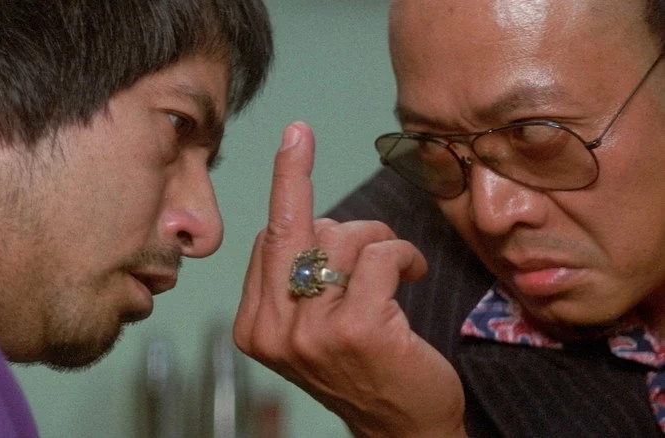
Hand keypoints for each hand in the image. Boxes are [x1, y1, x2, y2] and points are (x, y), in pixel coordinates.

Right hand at [234, 122, 465, 436]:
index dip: (291, 188)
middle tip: (375, 243)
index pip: (268, 238)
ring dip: (380, 241)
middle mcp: (273, 330)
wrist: (402, 427)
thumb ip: (294, 277)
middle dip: (341, 219)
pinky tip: (412, 274)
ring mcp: (312, 333)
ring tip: (394, 268)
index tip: (297, 136)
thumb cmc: (363, 367)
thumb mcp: (309, 327)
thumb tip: (301, 208)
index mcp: (254, 327)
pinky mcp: (357, 329)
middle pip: (297, 229)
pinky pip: (378, 255)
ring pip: (341, 237)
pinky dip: (402, 254)